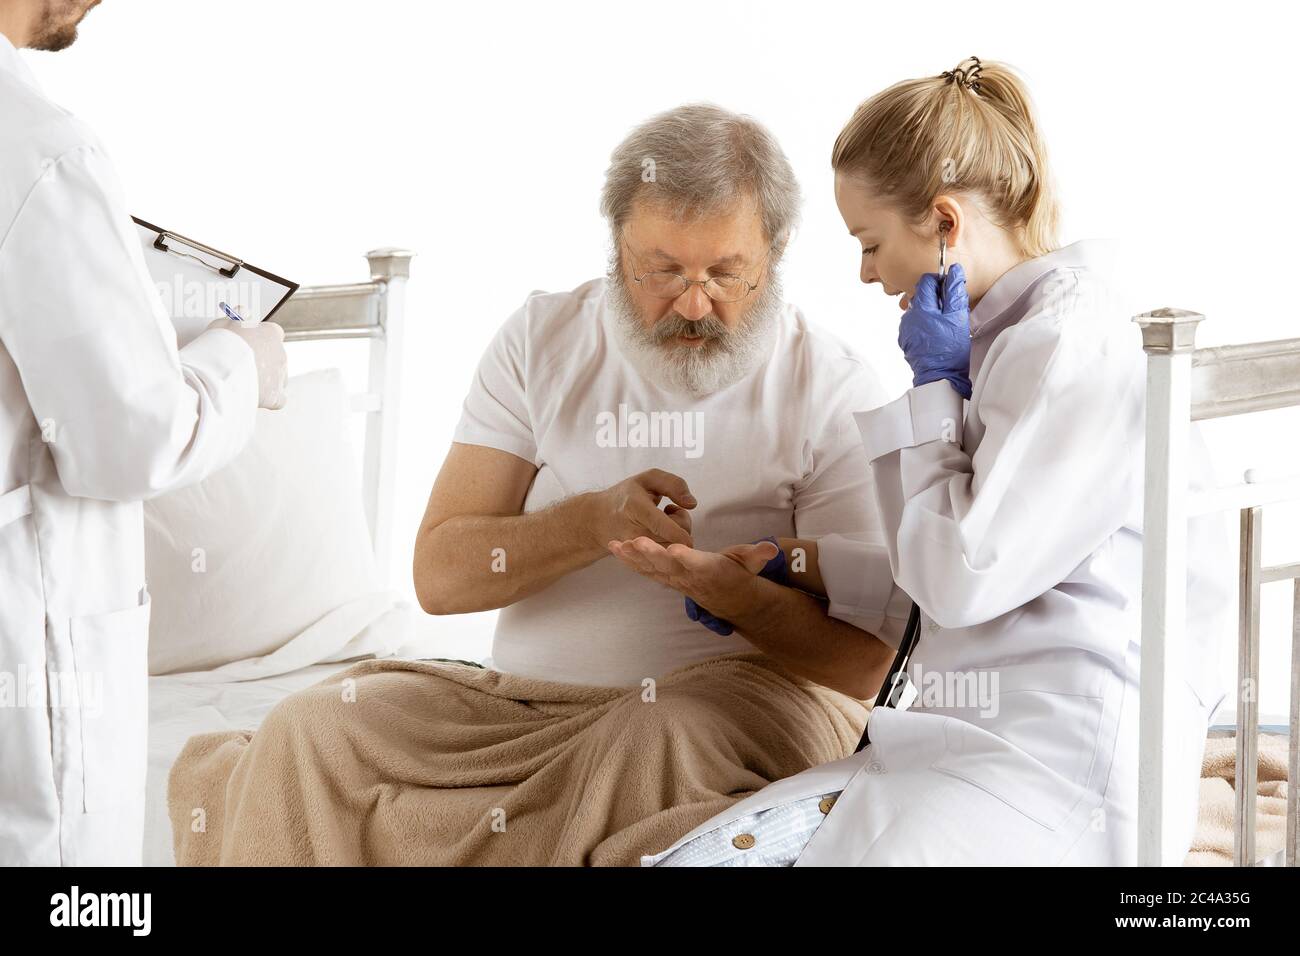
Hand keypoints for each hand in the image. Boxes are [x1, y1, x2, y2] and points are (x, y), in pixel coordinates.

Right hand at [206, 317, 288, 408]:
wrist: (220, 373)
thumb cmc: (220, 346)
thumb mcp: (225, 323)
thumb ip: (238, 318)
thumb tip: (243, 312)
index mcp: (272, 334)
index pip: (273, 332)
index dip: (260, 338)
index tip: (247, 342)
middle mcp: (281, 354)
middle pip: (274, 356)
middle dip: (260, 360)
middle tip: (240, 364)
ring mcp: (280, 376)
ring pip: (277, 377)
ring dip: (265, 379)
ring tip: (242, 381)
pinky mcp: (275, 396)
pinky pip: (278, 398)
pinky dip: (268, 398)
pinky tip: (255, 397)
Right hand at [584, 469, 696, 551]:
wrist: (599, 520)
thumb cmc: (627, 497)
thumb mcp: (648, 479)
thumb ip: (673, 484)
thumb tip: (692, 503)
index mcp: (637, 509)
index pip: (665, 527)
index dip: (682, 526)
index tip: (683, 516)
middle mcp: (636, 535)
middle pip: (676, 540)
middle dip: (682, 524)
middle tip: (671, 511)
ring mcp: (637, 553)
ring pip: (674, 551)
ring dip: (677, 536)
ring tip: (664, 523)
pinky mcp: (641, 563)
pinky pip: (667, 560)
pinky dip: (670, 547)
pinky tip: (661, 535)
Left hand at [606, 537, 777, 626]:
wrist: (726, 598)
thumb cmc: (737, 574)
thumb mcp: (750, 564)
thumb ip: (757, 556)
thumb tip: (771, 548)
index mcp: (708, 569)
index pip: (697, 563)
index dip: (687, 557)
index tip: (676, 548)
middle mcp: (686, 575)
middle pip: (666, 565)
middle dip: (651, 553)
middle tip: (636, 541)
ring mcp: (672, 577)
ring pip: (649, 567)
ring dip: (631, 557)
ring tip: (616, 544)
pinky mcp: (663, 576)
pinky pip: (642, 568)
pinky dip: (627, 559)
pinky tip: (613, 546)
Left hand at [898, 262, 971, 398]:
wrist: (939, 377)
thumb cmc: (950, 349)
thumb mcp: (958, 317)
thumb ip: (955, 291)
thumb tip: (955, 270)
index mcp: (920, 308)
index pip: (926, 281)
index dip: (940, 281)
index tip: (950, 290)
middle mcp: (908, 317)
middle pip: (922, 296)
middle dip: (937, 298)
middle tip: (951, 312)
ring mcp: (905, 330)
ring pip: (919, 311)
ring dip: (931, 312)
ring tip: (945, 326)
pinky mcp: (906, 341)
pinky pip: (916, 325)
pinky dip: (925, 325)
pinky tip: (936, 336)